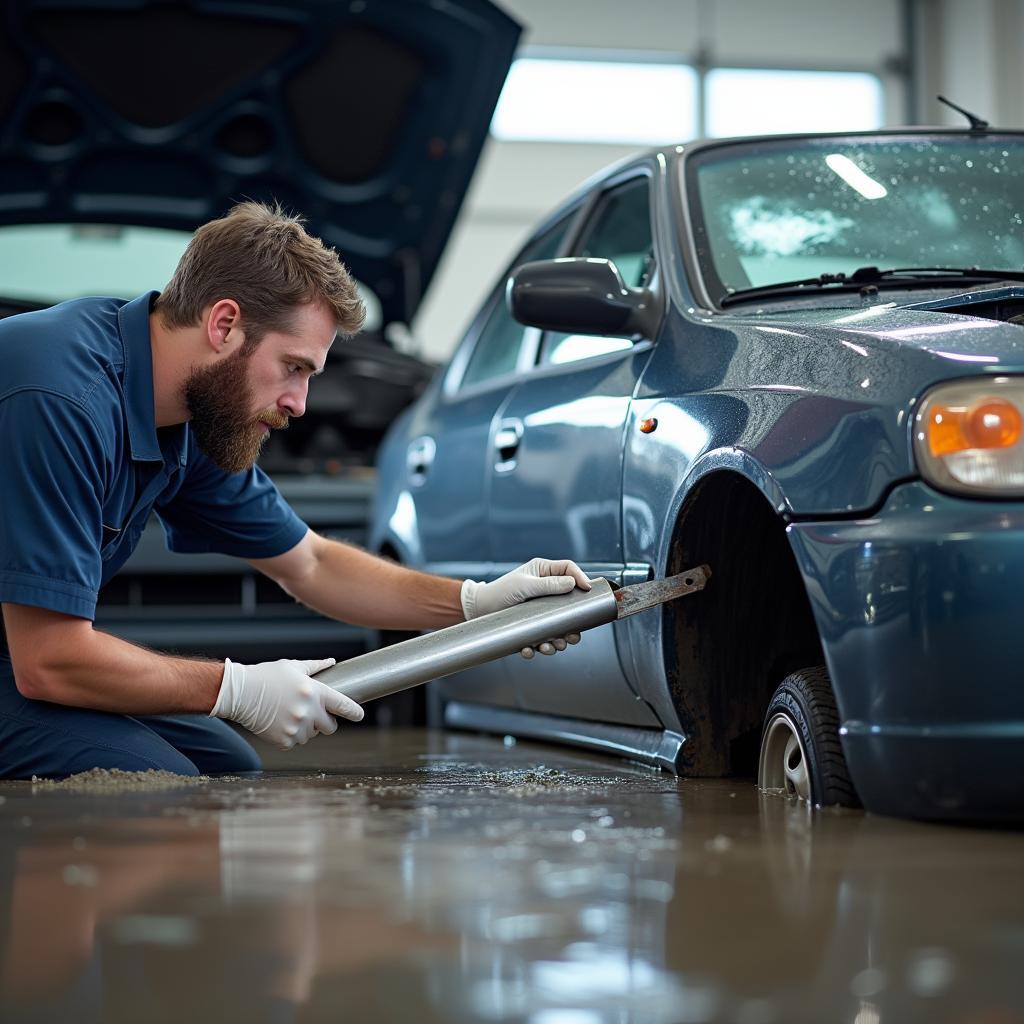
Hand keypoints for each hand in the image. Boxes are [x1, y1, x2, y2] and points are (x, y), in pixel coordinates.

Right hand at [211, 658, 363, 749]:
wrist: (240, 693)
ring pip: (313, 734)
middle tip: (315, 714)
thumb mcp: (293, 667)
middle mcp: (309, 711)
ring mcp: (297, 728)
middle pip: (331, 726)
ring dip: (307, 728)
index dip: (355, 711)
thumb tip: (332, 662)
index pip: (344, 705)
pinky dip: (291, 735)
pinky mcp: (285, 740)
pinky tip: (280, 723)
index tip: (359, 714)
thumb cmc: (267, 676)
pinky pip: (296, 742)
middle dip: (327, 722)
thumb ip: (316, 666)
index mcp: (314, 692)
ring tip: (290, 714)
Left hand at [460, 557, 591, 657]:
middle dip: (573, 624)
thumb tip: (572, 584)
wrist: (478, 609)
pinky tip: (530, 649)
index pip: (569, 570)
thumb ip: (548, 585)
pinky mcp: (533, 625)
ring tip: (550, 646)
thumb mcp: (524, 586)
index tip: (588, 590)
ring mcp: (541, 610)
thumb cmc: (499, 591)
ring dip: (558, 640)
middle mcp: (546, 590)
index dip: (581, 578)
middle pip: (570, 604)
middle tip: (573, 635)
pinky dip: (538, 646)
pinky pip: (542, 638)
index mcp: (544, 573)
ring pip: (559, 626)